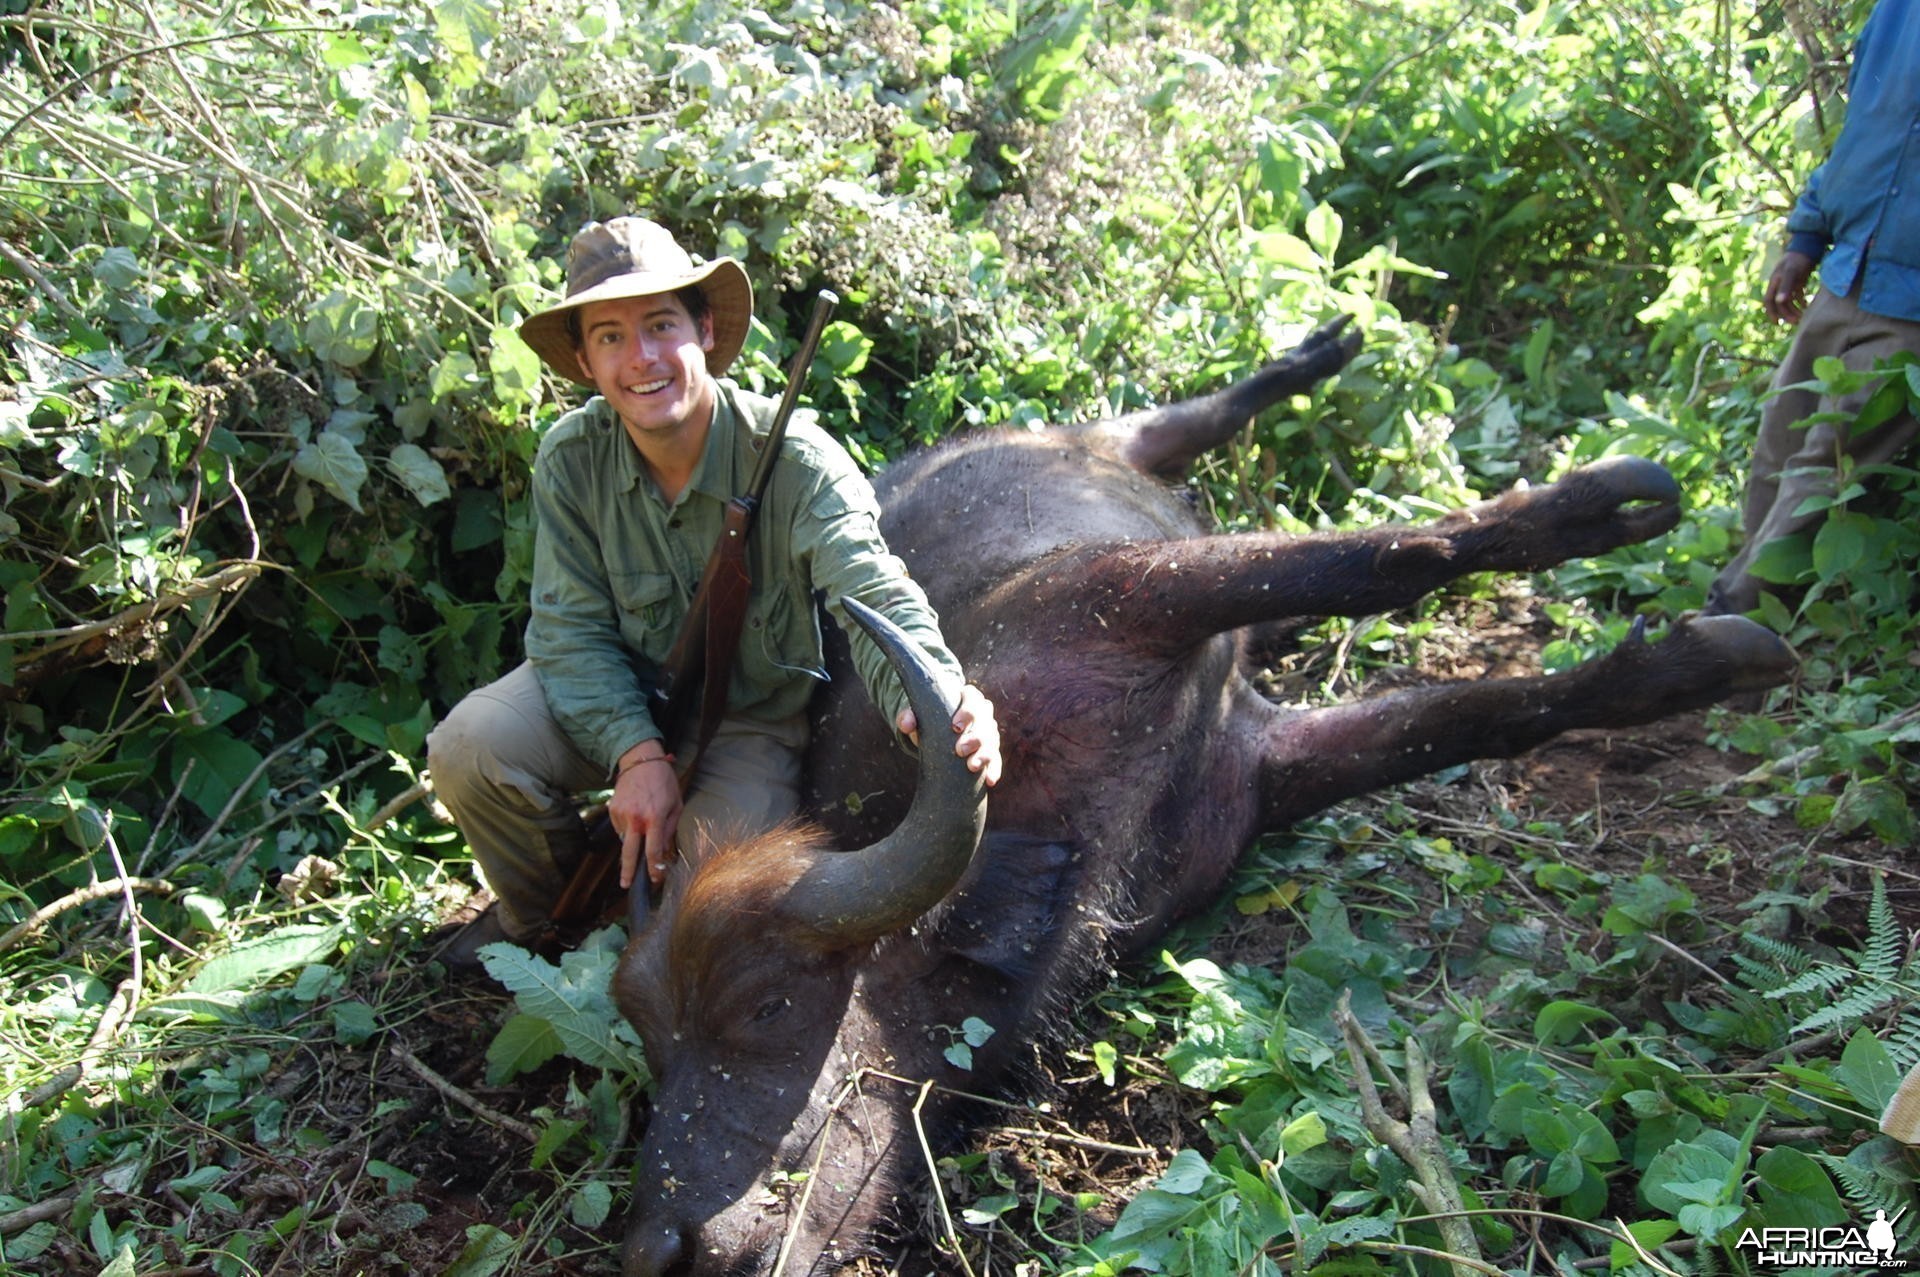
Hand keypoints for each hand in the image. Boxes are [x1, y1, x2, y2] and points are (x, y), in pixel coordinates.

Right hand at [608, 749, 680, 888]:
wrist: (640, 760)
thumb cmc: (663, 781)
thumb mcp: (676, 804)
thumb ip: (670, 828)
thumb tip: (664, 849)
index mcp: (654, 818)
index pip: (653, 851)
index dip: (654, 868)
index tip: (655, 878)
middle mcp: (635, 818)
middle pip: (629, 853)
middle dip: (628, 871)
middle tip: (627, 885)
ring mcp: (621, 814)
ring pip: (624, 839)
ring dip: (632, 843)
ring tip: (640, 829)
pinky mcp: (612, 809)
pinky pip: (619, 828)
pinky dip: (626, 829)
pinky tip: (634, 818)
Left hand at [897, 683, 1002, 786]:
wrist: (938, 732)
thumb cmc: (929, 718)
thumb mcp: (917, 716)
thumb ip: (909, 716)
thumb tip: (907, 724)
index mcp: (967, 698)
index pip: (973, 698)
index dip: (967, 711)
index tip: (955, 727)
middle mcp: (982, 713)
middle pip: (985, 721)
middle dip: (975, 737)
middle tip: (960, 750)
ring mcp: (988, 732)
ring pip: (992, 741)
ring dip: (984, 754)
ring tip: (972, 767)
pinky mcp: (990, 750)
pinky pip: (996, 759)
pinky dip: (994, 769)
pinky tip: (990, 781)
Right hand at [1764, 251, 1815, 324]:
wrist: (1807, 246)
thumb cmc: (1797, 259)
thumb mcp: (1791, 272)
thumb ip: (1785, 287)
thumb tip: (1779, 302)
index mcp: (1774, 283)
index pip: (1769, 301)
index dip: (1772, 312)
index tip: (1778, 323)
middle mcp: (1780, 285)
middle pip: (1779, 303)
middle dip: (1786, 313)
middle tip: (1796, 321)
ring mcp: (1789, 283)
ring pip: (1788, 301)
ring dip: (1794, 309)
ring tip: (1803, 316)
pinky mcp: (1797, 281)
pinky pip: (1796, 295)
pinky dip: (1800, 302)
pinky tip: (1806, 306)